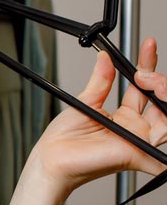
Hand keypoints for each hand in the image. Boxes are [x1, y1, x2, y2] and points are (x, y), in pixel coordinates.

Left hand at [0, 38, 164, 204]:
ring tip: (151, 82)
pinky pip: (162, 147)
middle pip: (164, 101)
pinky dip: (166, 133)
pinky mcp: (137, 155)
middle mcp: (136, 129)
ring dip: (165, 95)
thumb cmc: (63, 139)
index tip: (148, 45)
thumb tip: (106, 58)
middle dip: (161, 81)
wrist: (50, 159)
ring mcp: (139, 142)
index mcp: (125, 116)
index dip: (149, 65)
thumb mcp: (85, 102)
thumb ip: (100, 81)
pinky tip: (164, 114)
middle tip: (144, 72)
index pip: (146, 88)